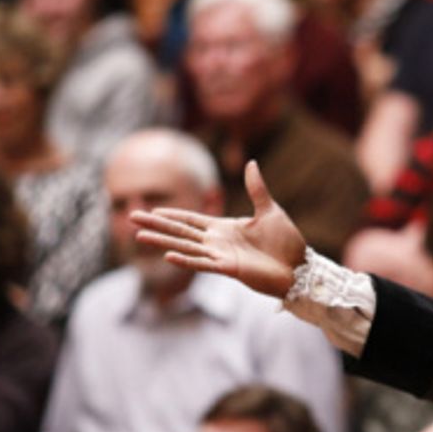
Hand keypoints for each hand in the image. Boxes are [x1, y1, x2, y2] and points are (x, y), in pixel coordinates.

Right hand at [133, 161, 306, 298]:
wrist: (300, 266)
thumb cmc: (287, 241)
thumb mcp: (270, 210)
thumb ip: (257, 189)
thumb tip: (250, 162)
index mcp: (225, 228)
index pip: (191, 220)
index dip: (172, 215)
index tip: (151, 210)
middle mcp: (218, 243)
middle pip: (181, 232)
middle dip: (156, 225)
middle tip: (131, 218)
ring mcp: (221, 256)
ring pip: (185, 247)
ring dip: (162, 242)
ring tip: (139, 237)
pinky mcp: (229, 269)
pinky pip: (203, 264)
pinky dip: (186, 260)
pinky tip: (168, 255)